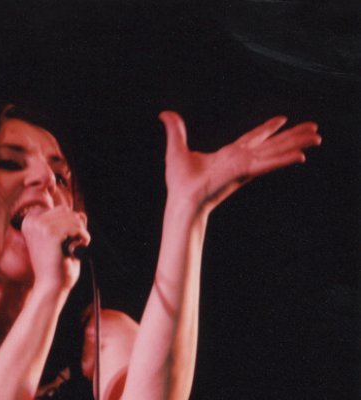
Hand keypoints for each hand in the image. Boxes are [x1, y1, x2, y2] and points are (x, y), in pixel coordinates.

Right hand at [21, 206, 89, 291]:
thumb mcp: (60, 242)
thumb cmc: (55, 268)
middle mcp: (32, 222)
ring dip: (80, 232)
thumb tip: (82, 214)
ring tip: (75, 247)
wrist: (50, 287)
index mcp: (30, 222)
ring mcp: (41, 226)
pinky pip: (76, 226)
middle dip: (75, 226)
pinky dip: (83, 237)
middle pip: (66, 210)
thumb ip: (70, 226)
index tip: (66, 240)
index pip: (59, 210)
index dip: (69, 224)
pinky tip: (78, 248)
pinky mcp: (51, 233)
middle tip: (74, 244)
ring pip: (73, 217)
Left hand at [158, 111, 321, 213]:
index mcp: (230, 155)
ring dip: (297, 144)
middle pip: (272, 144)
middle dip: (293, 136)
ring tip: (317, 136)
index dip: (267, 128)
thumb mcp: (176, 150)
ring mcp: (245, 167)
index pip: (252, 139)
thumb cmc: (179, 184)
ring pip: (276, 152)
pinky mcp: (245, 173)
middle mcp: (241, 160)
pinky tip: (301, 156)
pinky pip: (268, 165)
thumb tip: (164, 114)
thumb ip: (175, 130)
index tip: (282, 120)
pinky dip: (284, 160)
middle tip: (314, 129)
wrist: (182, 202)